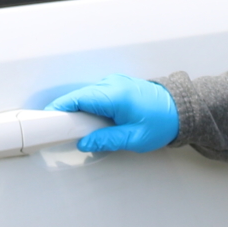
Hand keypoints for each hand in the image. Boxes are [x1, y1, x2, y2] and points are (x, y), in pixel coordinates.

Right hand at [47, 75, 177, 154]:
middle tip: (59, 130)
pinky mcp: (117, 85)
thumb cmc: (162, 122)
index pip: (79, 99)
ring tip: (78, 129)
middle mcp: (113, 84)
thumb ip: (107, 140)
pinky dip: (89, 105)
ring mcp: (115, 82)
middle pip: (80, 97)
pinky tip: (91, 120)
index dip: (60, 108)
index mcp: (116, 96)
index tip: (47, 118)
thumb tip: (85, 144)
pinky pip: (95, 94)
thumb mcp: (134, 138)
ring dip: (79, 110)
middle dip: (68, 112)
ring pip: (87, 95)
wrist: (181, 110)